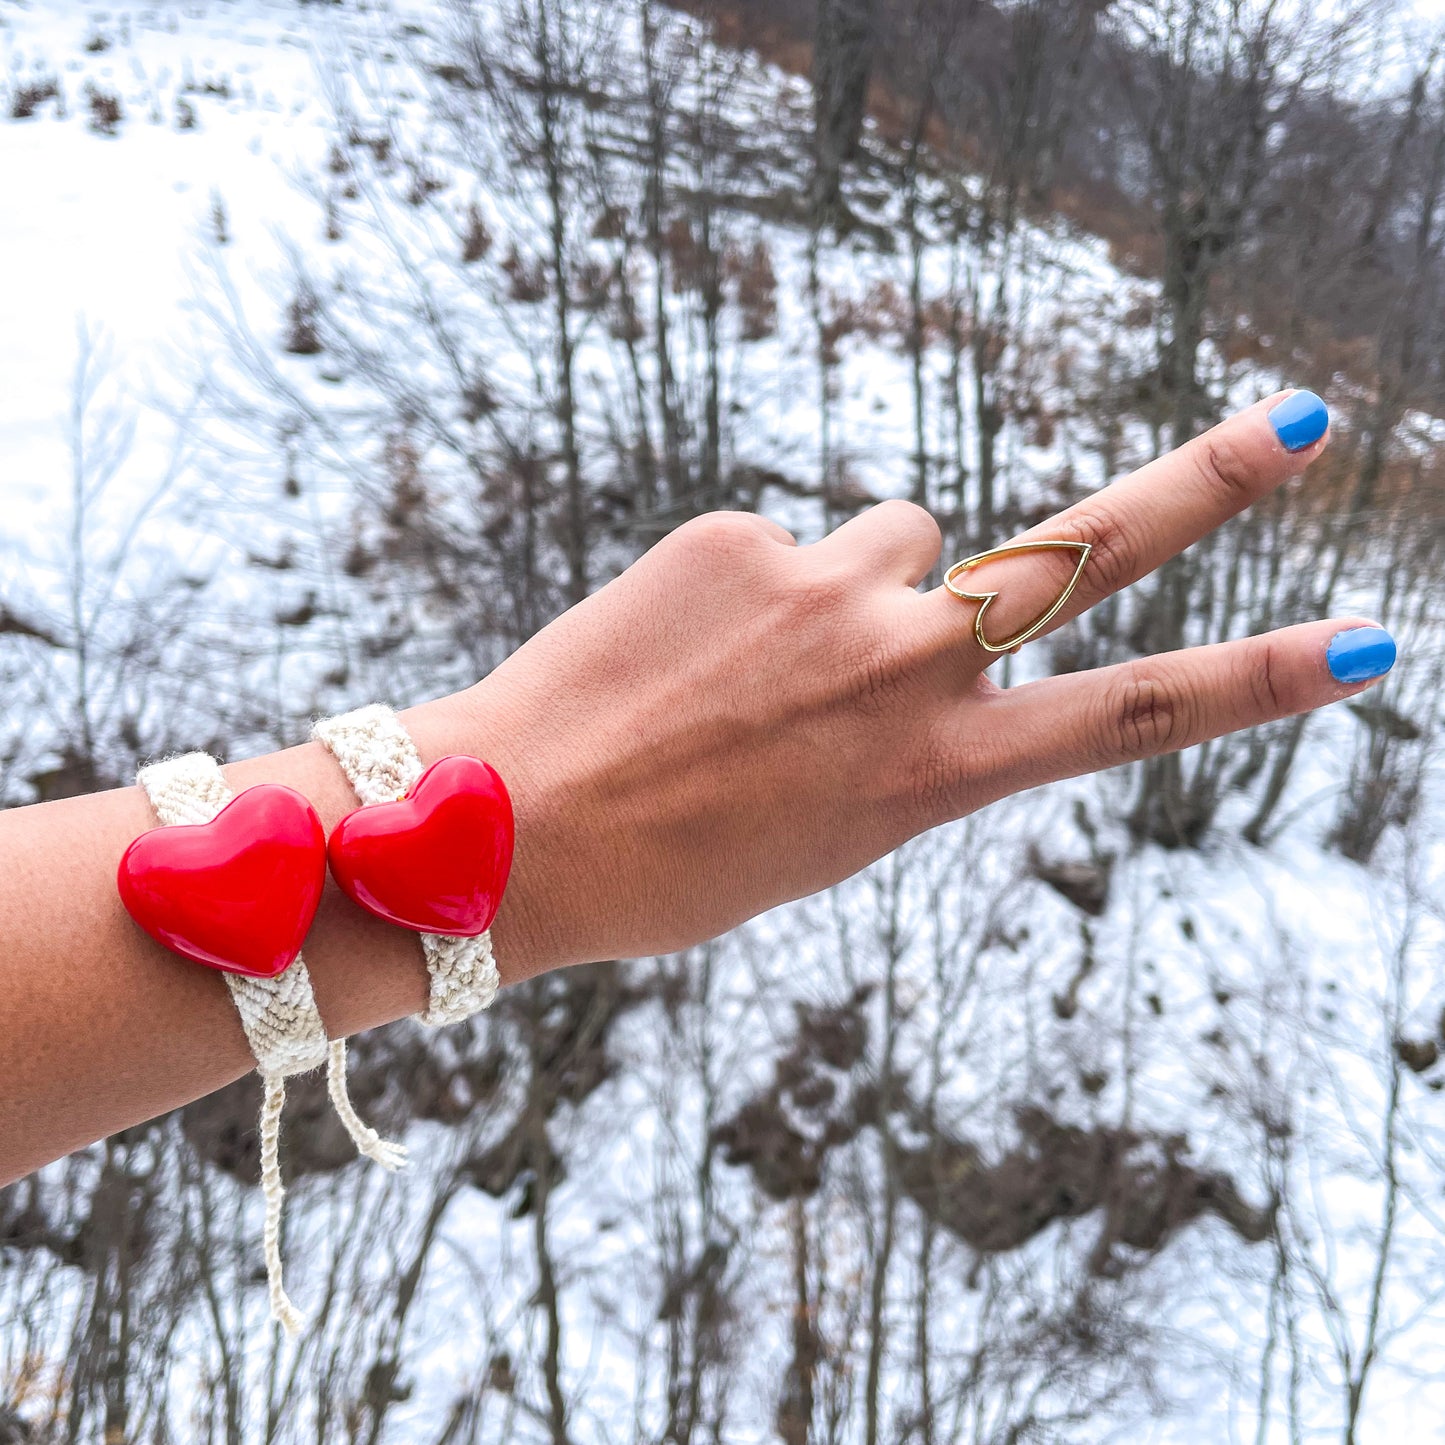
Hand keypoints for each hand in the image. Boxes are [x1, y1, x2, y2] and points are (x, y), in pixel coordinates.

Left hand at [443, 391, 1391, 977]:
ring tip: (757, 657)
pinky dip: (754, 583)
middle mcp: (907, 664)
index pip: (1129, 719)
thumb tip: (914, 598)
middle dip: (1205, 489)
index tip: (1366, 646)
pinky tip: (680, 642)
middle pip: (1081, 552)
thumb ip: (900, 721)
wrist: (514, 824)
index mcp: (934, 773)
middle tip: (1299, 430)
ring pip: (896, 540)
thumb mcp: (827, 825)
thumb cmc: (677, 858)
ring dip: (854, 582)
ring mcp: (828, 585)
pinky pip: (788, 541)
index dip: (1257, 684)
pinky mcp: (744, 530)